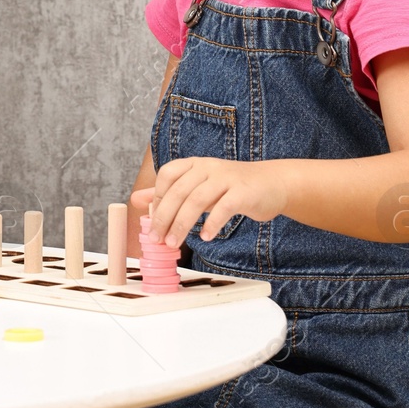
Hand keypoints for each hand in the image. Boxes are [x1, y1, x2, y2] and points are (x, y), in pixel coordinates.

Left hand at [139, 157, 287, 247]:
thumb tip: (136, 200)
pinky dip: (212, 223)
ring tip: (174, 243)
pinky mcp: (244, 192)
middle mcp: (209, 167)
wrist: (272, 184)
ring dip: (183, 224)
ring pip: (197, 200)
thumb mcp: (197, 188)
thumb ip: (168, 193)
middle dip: (164, 216)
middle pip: (179, 190)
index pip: (168, 174)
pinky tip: (205, 237)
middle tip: (157, 239)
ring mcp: (227, 178)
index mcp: (195, 164)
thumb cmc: (230, 188)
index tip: (153, 221)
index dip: (157, 197)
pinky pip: (224, 207)